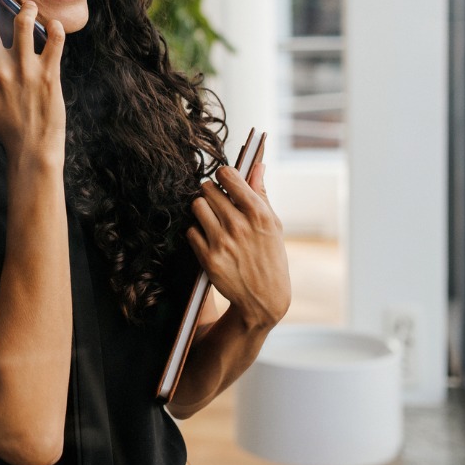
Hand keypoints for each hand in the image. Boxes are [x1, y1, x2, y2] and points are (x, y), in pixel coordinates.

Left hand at [186, 162, 290, 331]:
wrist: (264, 298)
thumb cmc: (270, 257)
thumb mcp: (273, 225)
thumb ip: (262, 194)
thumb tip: (257, 166)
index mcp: (258, 213)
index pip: (229, 175)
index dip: (223, 174)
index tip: (224, 179)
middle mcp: (239, 225)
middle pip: (208, 189)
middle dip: (211, 192)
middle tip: (216, 200)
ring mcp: (222, 241)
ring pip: (196, 206)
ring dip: (202, 209)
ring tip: (211, 217)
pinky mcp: (208, 257)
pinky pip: (190, 230)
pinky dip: (197, 231)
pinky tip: (209, 237)